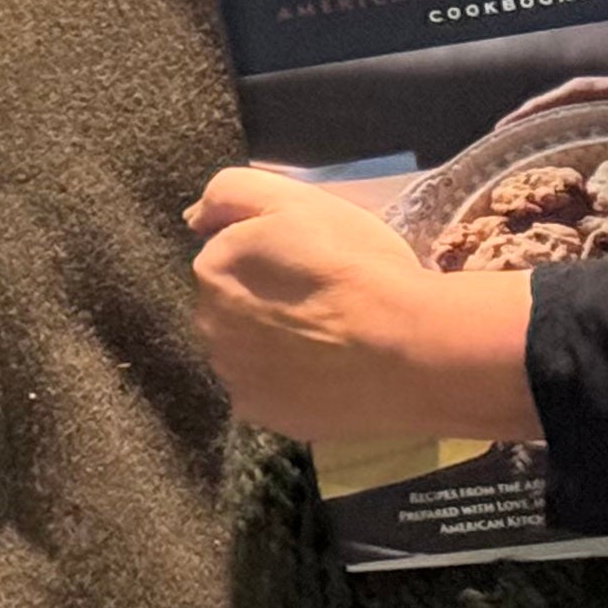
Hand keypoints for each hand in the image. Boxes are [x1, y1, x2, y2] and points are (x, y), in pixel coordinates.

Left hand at [185, 166, 540, 444]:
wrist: (412, 351)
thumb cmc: (359, 267)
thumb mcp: (297, 201)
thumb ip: (231, 194)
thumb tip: (194, 218)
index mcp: (213, 268)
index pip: (229, 257)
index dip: (271, 259)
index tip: (312, 266)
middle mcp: (207, 323)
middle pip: (231, 306)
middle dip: (264, 303)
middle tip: (323, 305)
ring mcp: (232, 374)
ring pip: (245, 351)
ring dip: (271, 346)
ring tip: (328, 344)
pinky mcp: (260, 414)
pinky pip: (265, 392)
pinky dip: (286, 385)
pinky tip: (324, 376)